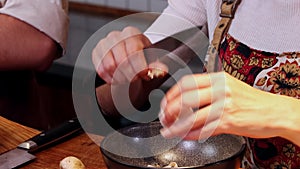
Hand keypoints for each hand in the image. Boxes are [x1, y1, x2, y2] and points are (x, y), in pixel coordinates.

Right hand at [92, 26, 151, 83]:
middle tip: (136, 79)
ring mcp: (104, 43)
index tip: (144, 75)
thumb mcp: (151, 57)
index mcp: (131, 33)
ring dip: (120, 77)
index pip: (134, 51)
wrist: (129, 50)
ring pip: (110, 66)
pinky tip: (118, 78)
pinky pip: (101, 69)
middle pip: (122, 61)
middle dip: (131, 75)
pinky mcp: (96, 52)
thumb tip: (161, 71)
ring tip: (128, 78)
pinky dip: (110, 78)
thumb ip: (156, 65)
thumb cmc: (141, 53)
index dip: (140, 67)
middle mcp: (116, 36)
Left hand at [159, 71, 288, 139]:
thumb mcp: (229, 87)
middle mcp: (220, 90)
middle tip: (164, 118)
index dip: (172, 93)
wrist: (275, 111)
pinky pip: (204, 130)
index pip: (187, 82)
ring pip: (192, 117)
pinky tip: (185, 136)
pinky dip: (191, 134)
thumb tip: (185, 102)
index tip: (165, 102)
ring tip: (168, 130)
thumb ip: (208, 92)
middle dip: (170, 110)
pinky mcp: (229, 122)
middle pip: (186, 98)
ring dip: (176, 126)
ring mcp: (224, 106)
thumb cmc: (252, 100)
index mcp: (218, 79)